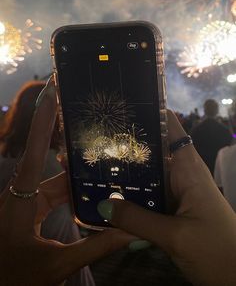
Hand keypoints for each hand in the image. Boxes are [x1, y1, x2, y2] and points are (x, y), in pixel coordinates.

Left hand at [0, 79, 134, 285]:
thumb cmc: (13, 279)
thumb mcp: (56, 265)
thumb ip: (95, 246)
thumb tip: (131, 231)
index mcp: (20, 197)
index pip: (35, 148)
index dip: (44, 116)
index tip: (53, 89)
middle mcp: (21, 192)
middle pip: (50, 161)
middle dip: (73, 144)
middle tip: (94, 125)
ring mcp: (23, 201)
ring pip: (55, 181)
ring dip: (77, 175)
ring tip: (104, 160)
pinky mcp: (27, 211)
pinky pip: (52, 195)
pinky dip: (71, 194)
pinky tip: (92, 193)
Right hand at [98, 110, 235, 285]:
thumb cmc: (217, 250)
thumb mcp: (175, 236)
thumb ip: (138, 220)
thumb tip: (103, 204)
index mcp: (188, 168)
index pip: (170, 127)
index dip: (149, 113)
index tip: (120, 107)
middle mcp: (181, 174)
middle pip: (152, 151)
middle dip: (126, 145)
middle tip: (91, 141)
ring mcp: (177, 192)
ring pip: (148, 175)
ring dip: (126, 173)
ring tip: (92, 166)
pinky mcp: (173, 209)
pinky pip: (149, 196)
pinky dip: (131, 195)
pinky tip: (108, 196)